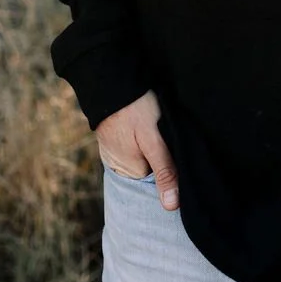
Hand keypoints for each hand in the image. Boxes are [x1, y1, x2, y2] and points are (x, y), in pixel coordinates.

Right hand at [95, 88, 179, 209]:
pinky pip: (128, 143)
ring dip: (147, 142)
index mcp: (127, 169)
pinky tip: (139, 120)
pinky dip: (136, 135)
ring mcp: (110, 148)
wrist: (110, 75)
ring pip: (138, 154)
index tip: (169, 143)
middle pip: (146, 166)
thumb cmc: (135, 106)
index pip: (156, 178)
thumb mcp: (154, 138)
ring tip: (150, 123)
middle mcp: (115, 163)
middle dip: (157, 152)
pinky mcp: (109, 134)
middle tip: (160, 130)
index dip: (167, 162)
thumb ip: (163, 170)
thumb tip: (171, 207)